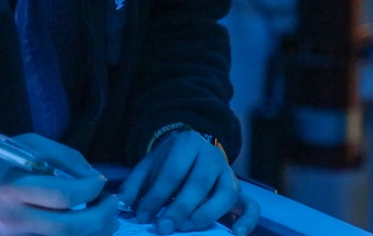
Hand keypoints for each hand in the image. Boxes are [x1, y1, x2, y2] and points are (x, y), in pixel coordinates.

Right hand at [0, 133, 118, 235]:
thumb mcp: (26, 145)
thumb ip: (62, 156)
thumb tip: (93, 177)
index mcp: (15, 187)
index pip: (61, 195)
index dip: (89, 189)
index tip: (99, 182)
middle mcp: (16, 217)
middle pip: (68, 228)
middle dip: (100, 218)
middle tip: (113, 205)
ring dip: (94, 233)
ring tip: (108, 219)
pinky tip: (88, 229)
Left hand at [116, 130, 259, 234]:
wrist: (192, 149)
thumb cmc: (168, 162)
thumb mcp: (148, 166)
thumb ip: (134, 185)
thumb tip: (122, 205)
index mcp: (187, 144)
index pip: (172, 172)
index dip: (157, 196)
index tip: (143, 216)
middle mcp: (211, 157)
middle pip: (199, 183)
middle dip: (179, 209)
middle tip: (163, 228)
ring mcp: (228, 174)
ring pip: (225, 195)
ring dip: (206, 215)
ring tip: (187, 229)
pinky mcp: (240, 190)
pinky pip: (251, 206)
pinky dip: (247, 221)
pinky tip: (234, 233)